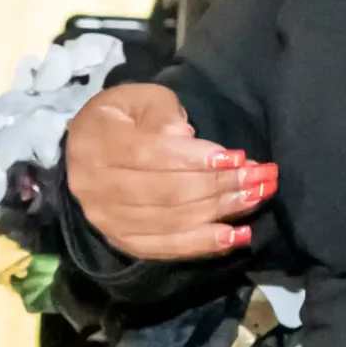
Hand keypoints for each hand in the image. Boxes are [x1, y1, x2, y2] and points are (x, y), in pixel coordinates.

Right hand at [64, 84, 274, 260]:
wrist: (85, 152)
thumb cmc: (121, 118)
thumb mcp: (138, 98)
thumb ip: (161, 111)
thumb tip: (185, 137)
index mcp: (98, 144)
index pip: (151, 155)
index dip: (195, 159)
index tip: (236, 157)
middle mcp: (97, 188)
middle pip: (166, 193)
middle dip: (219, 186)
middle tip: (260, 178)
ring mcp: (109, 221)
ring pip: (171, 222)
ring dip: (220, 212)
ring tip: (256, 198)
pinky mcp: (123, 242)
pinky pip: (167, 248)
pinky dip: (204, 244)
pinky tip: (236, 236)